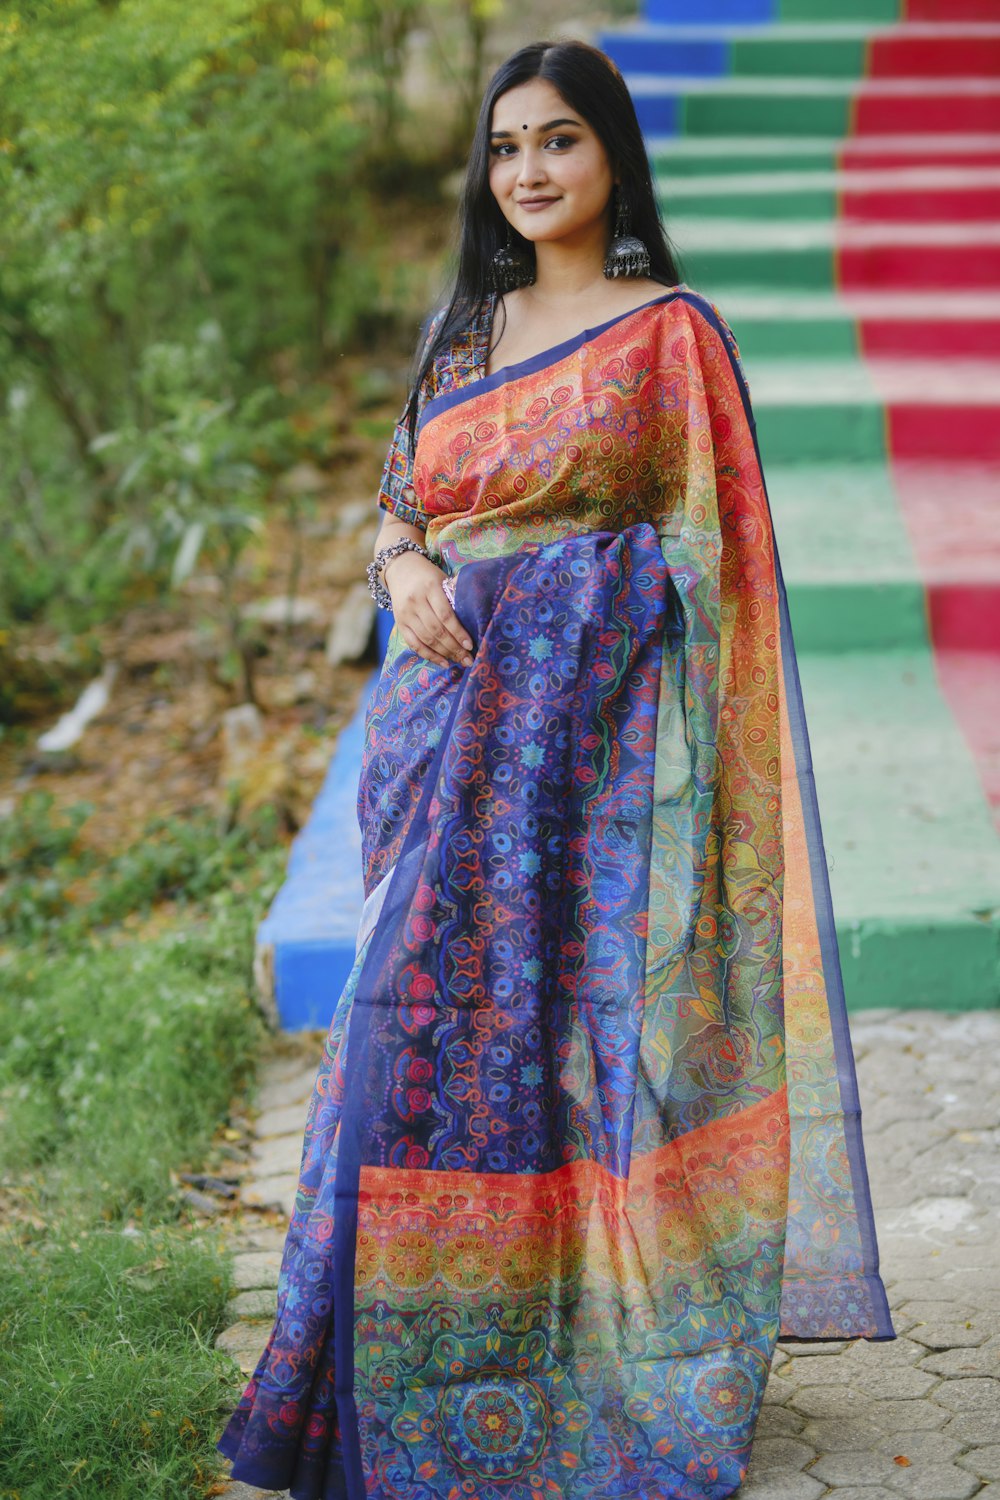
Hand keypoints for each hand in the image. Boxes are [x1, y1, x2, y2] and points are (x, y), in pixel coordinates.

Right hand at [383, 550, 473, 667]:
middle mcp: (416, 601)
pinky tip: (443, 662)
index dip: (458, 632)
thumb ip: (455, 595)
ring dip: (444, 654)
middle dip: (454, 647)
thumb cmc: (428, 575)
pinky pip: (414, 644)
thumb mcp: (442, 579)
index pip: (445, 615)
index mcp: (430, 587)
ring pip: (426, 639)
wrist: (400, 569)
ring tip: (459, 661)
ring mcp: (405, 614)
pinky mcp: (399, 623)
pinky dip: (429, 655)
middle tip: (468, 659)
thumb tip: (476, 617)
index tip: (470, 645)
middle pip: (436, 630)